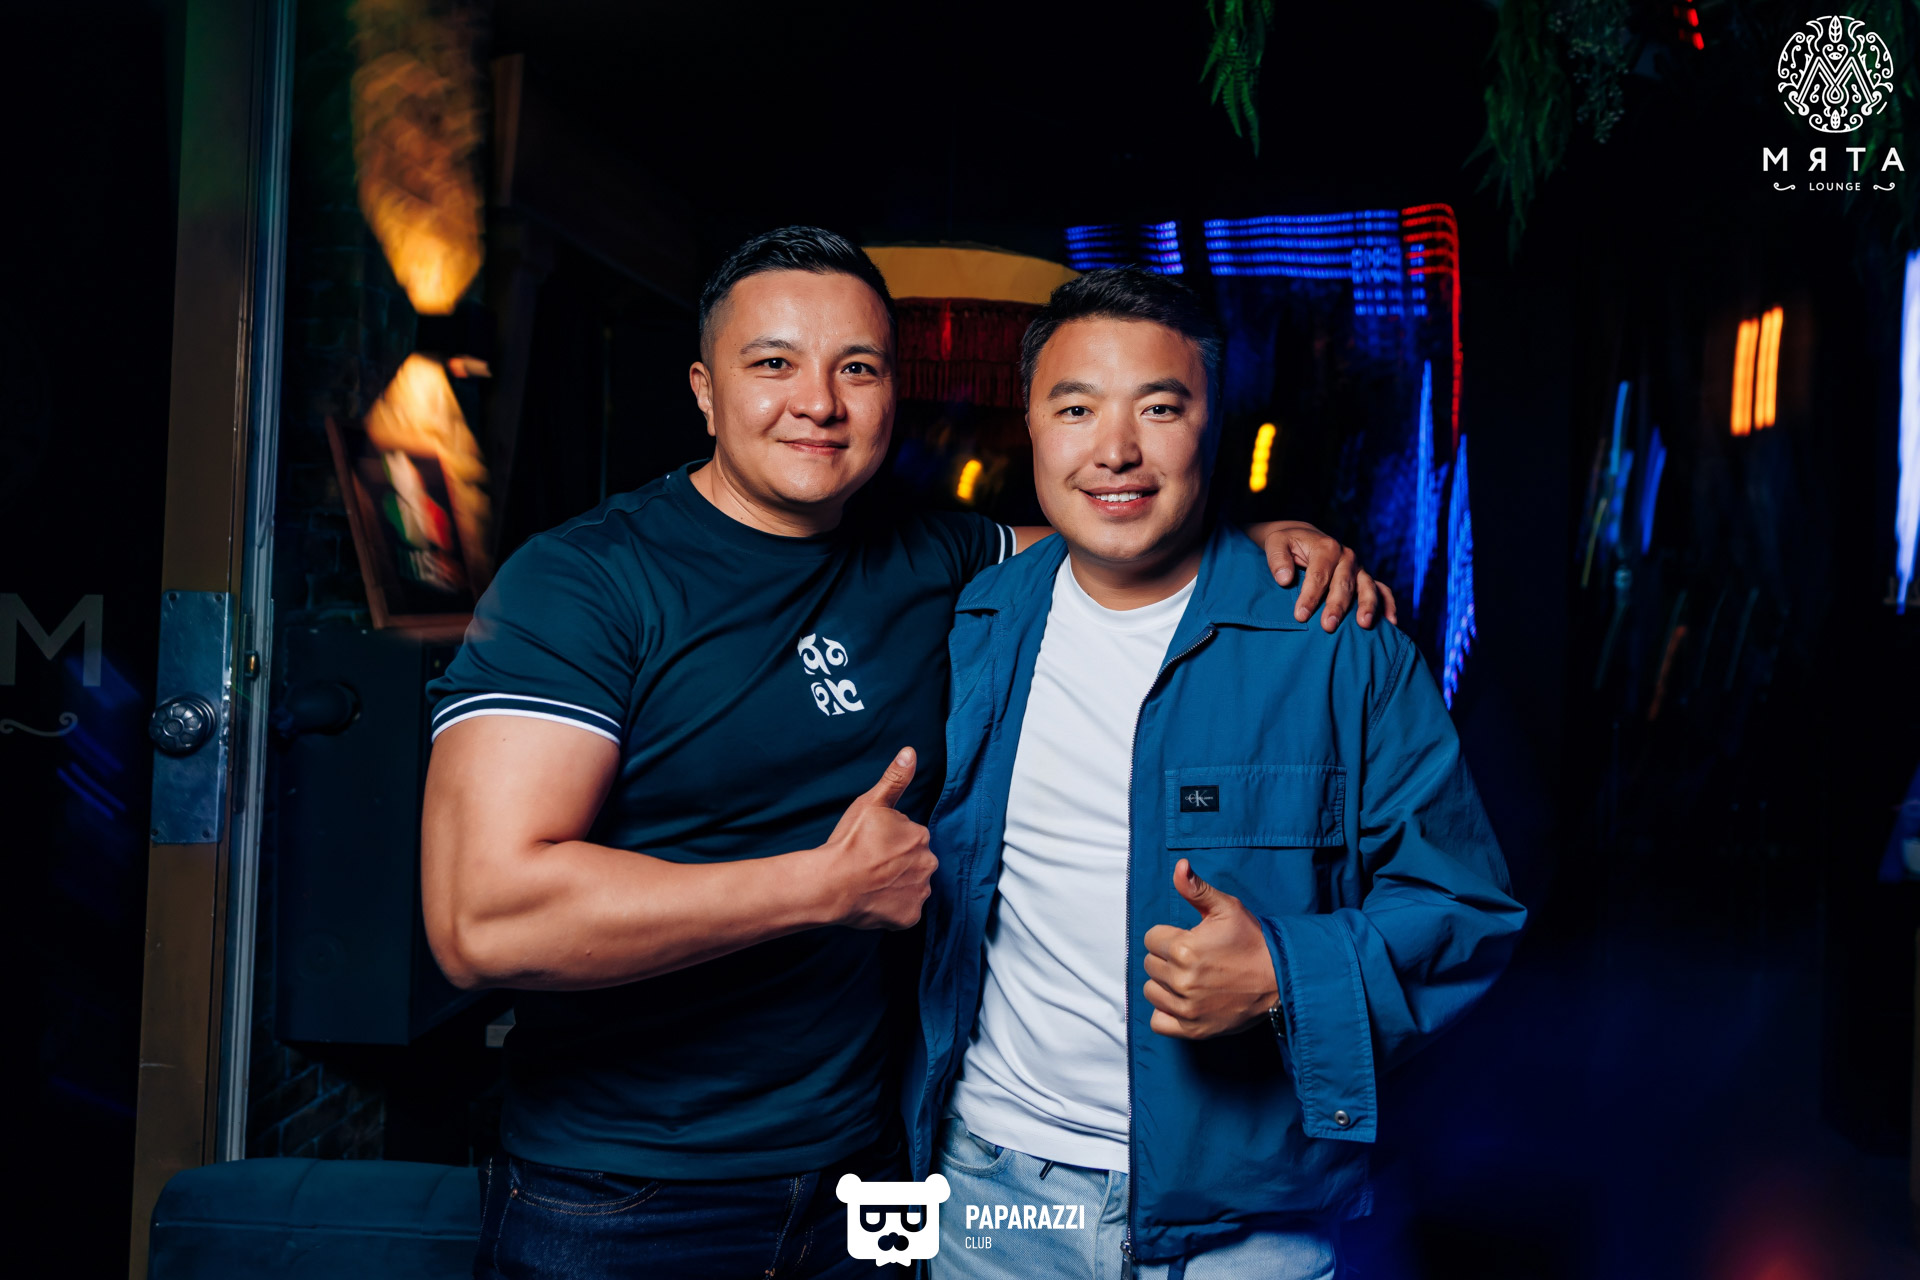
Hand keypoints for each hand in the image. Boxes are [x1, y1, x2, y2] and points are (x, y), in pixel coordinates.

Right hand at [812, 748, 935, 929]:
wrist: (832, 884)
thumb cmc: (849, 843)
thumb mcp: (871, 803)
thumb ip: (894, 779)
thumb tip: (910, 753)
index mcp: (920, 836)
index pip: (909, 838)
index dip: (888, 842)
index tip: (871, 846)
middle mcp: (928, 864)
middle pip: (914, 862)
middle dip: (897, 863)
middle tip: (870, 865)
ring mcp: (920, 892)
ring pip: (911, 886)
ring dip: (896, 885)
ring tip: (870, 883)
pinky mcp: (910, 916)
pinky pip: (905, 910)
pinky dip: (893, 907)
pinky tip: (874, 900)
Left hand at [1142, 859, 1279, 1039]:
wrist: (1280, 978)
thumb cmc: (1253, 941)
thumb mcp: (1227, 908)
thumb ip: (1196, 889)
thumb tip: (1179, 867)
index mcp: (1184, 949)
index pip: (1151, 939)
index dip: (1168, 936)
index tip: (1188, 939)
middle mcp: (1182, 980)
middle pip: (1150, 965)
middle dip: (1167, 958)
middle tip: (1194, 959)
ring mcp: (1187, 1008)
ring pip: (1152, 992)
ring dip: (1165, 985)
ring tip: (1191, 979)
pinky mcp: (1194, 1029)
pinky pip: (1158, 1022)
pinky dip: (1165, 1013)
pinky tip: (1182, 1001)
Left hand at [1254, 521, 1398, 631]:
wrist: (1302, 536)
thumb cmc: (1287, 543)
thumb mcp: (1275, 543)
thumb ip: (1278, 559)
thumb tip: (1285, 579)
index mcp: (1326, 547)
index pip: (1318, 575)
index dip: (1310, 596)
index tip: (1300, 616)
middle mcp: (1346, 557)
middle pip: (1344, 584)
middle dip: (1337, 606)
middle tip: (1328, 626)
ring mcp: (1358, 568)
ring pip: (1367, 587)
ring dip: (1367, 606)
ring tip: (1364, 625)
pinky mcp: (1364, 578)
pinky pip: (1382, 590)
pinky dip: (1388, 605)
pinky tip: (1391, 623)